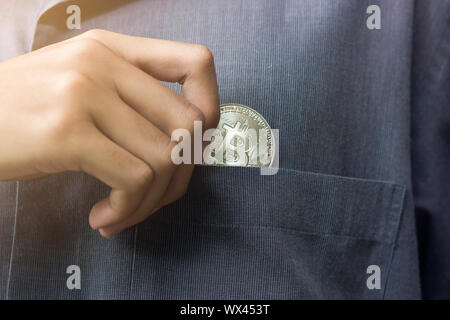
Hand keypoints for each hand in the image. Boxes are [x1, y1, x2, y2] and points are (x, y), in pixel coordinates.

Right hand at [0, 29, 218, 237]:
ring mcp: (84, 93)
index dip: (212, 106)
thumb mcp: (78, 86)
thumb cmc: (19, 112)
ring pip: (166, 158)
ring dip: (152, 201)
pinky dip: (129, 209)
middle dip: (182, 175)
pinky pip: (135, 179)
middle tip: (155, 196)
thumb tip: (186, 141)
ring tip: (123, 212)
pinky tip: (102, 218)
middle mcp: (103, 63)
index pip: (195, 62)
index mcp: (112, 49)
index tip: (196, 143)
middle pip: (188, 125)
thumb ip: (130, 101)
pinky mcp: (66, 132)